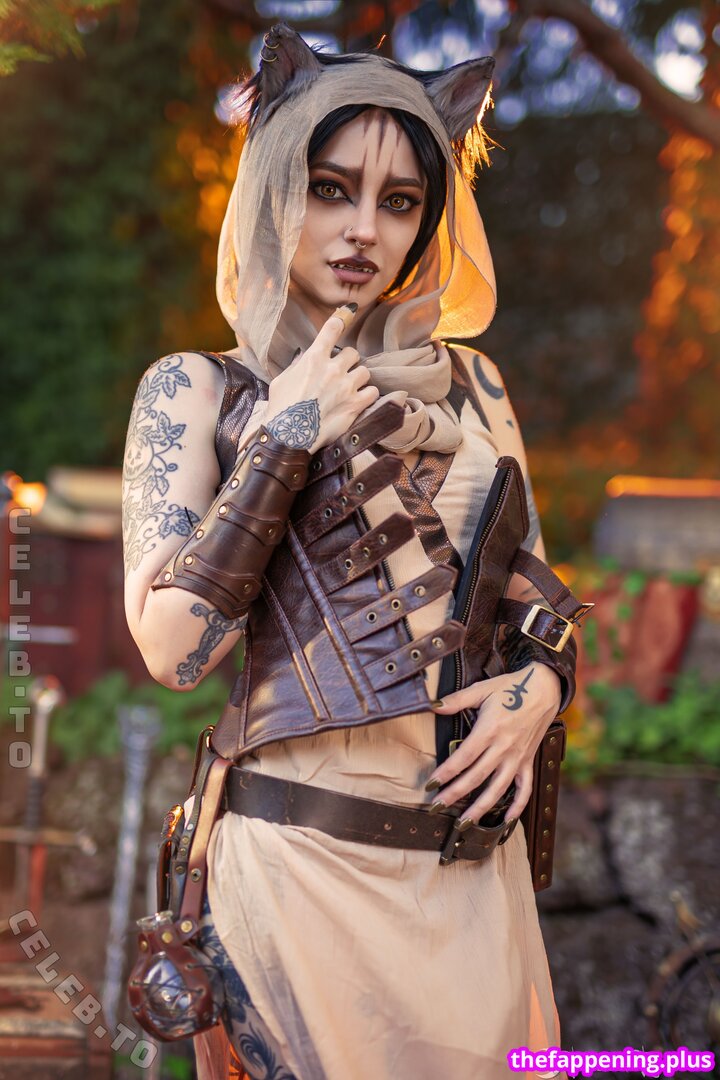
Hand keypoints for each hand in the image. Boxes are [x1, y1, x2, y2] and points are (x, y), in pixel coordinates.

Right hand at [265, 304, 379, 453]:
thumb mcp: (282, 380)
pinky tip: (360, 400)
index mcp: (314, 358)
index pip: (332, 328)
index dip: (340, 320)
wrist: (289, 435)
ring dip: (358, 378)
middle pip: (353, 353)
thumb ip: (297, 366)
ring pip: (365, 372)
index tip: (347, 314)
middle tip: (341, 371)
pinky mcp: (355, 405)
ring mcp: (346, 387)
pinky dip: (368, 395)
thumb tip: (304, 358)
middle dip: (348, 361)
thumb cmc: (281, 408)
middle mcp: (333, 369)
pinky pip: (373, 392)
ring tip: (350, 388)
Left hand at [425, 663, 561, 826]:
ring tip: (464, 823)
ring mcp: (517, 757)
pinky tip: (506, 822)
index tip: (431, 784)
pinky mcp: (528, 762)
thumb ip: (456, 700)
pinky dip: (518, 807)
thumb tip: (432, 705)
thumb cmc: (510, 688)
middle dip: (455, 794)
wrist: (543, 689)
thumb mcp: (481, 689)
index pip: (463, 757)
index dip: (446, 772)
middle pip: (476, 777)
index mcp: (489, 730)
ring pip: (498, 789)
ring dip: (481, 808)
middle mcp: (504, 748)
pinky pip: (525, 789)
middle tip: (437, 806)